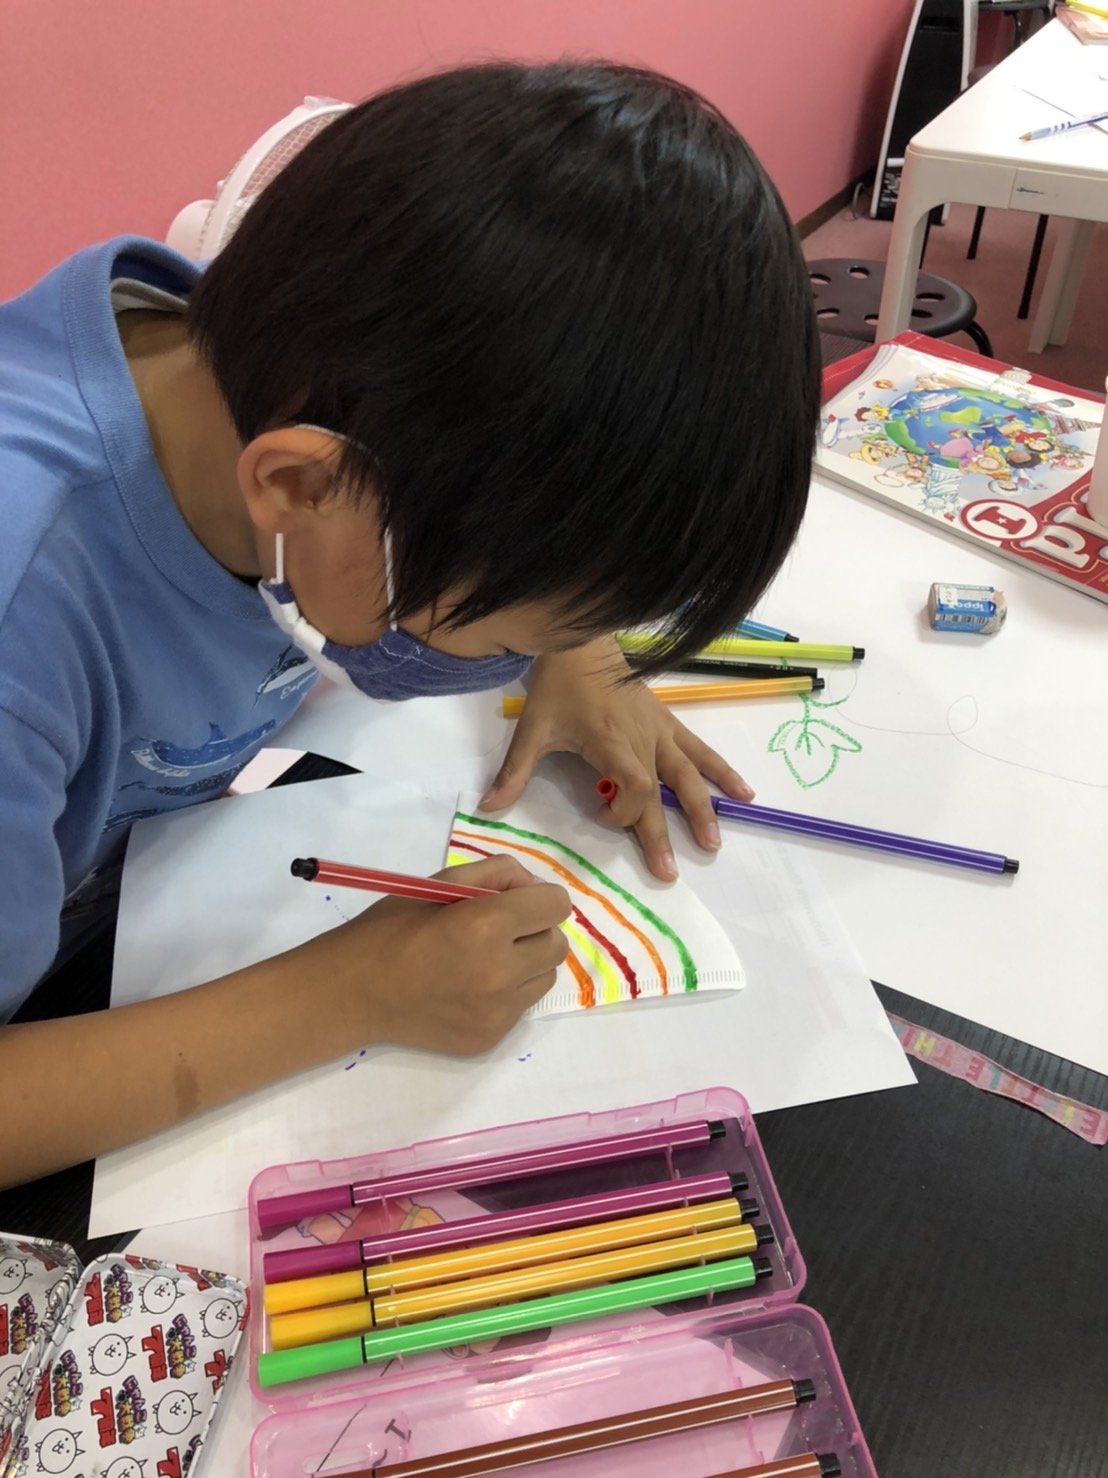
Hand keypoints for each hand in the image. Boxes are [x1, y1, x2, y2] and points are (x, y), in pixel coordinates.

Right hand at [295, 855, 569, 1054]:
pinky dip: (506, 994)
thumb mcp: (440, 883)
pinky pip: (520, 1007)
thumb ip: (496, 874)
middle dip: (536, 931)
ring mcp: (497, 1012)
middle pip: (557, 945)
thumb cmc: (392, 929)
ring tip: (484, 960)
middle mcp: (500, 972)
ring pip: (544, 978)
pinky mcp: (490, 1037)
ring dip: (526, 964)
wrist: (355, 992)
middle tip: (501, 931)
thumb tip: (536, 887)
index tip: (515, 902)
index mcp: (486, 926)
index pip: (556, 905)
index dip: (538, 898)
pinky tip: (469, 988)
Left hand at [480, 636, 753, 880]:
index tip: (602, 814)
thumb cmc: (558, 687)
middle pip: (659, 793)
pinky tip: (744, 793)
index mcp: (611, 743)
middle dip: (663, 835)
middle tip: (669, 874)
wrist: (583, 642)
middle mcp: (642, 741)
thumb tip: (488, 807)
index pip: (632, 787)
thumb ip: (514, 772)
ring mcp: (660, 732)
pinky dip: (722, 771)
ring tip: (713, 842)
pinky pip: (699, 751)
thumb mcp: (532, 729)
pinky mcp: (668, 724)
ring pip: (688, 776)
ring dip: (702, 810)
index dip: (623, 811)